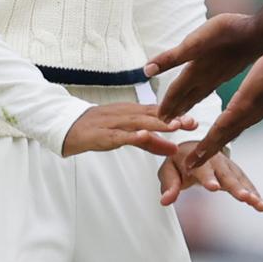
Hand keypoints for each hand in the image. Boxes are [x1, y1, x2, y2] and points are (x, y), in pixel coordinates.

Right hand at [61, 102, 193, 157]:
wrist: (67, 126)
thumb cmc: (99, 129)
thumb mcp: (128, 135)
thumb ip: (151, 142)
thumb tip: (174, 149)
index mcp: (132, 112)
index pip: (158, 112)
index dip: (177, 115)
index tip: (195, 121)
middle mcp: (125, 114)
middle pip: (152, 115)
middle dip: (173, 118)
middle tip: (192, 123)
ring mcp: (114, 123)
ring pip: (138, 122)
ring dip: (157, 124)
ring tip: (175, 126)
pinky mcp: (102, 134)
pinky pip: (119, 134)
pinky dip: (131, 135)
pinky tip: (143, 135)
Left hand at [146, 14, 262, 118]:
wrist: (259, 33)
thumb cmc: (228, 33)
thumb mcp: (193, 42)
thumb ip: (170, 58)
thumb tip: (147, 69)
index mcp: (196, 72)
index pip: (176, 92)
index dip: (166, 104)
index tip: (158, 118)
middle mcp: (207, 77)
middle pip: (187, 97)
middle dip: (176, 109)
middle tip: (166, 122)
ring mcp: (219, 74)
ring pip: (200, 94)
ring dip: (189, 103)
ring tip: (182, 113)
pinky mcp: (229, 69)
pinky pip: (211, 87)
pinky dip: (204, 93)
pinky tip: (207, 90)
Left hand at [160, 148, 262, 210]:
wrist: (192, 147)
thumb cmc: (178, 161)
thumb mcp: (167, 171)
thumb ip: (169, 186)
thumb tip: (165, 201)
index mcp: (197, 159)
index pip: (203, 169)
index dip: (209, 178)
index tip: (214, 188)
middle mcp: (215, 161)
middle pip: (227, 175)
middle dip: (236, 187)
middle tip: (244, 198)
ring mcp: (227, 166)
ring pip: (240, 179)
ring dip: (250, 192)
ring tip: (259, 204)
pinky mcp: (235, 173)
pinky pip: (246, 184)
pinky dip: (254, 194)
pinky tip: (262, 206)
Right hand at [183, 51, 262, 167]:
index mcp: (252, 112)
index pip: (231, 130)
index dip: (218, 142)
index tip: (205, 152)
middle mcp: (248, 118)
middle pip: (224, 138)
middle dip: (208, 153)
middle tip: (192, 167)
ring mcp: (245, 114)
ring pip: (221, 136)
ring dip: (206, 152)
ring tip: (191, 164)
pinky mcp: (243, 108)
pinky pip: (223, 126)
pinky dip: (211, 140)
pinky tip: (201, 149)